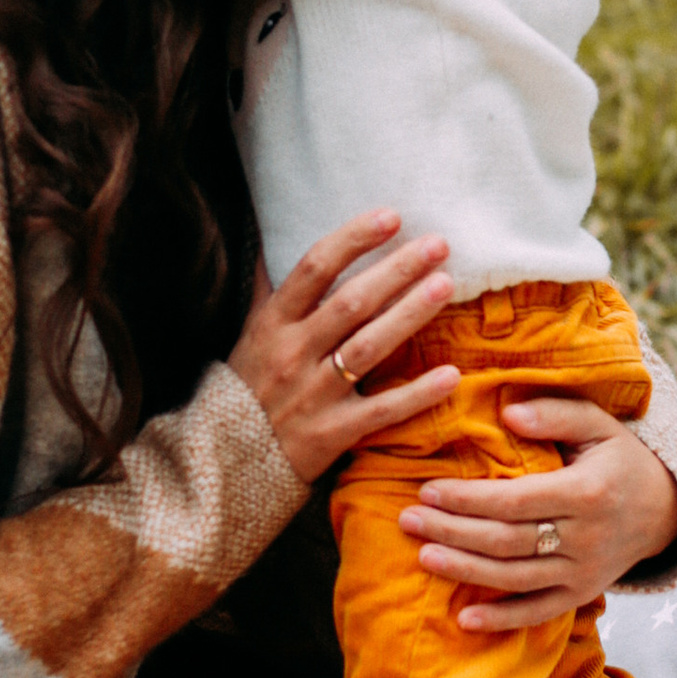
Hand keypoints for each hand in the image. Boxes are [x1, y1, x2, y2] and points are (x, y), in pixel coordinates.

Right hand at [227, 213, 457, 486]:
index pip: (314, 269)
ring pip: (368, 348)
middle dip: (397, 270)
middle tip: (438, 246)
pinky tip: (450, 374)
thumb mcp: (250, 332)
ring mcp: (313, 395)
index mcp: (273, 323)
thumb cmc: (248, 387)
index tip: (391, 216)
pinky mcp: (332, 433)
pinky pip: (381, 410)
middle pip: (351, 303)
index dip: (353, 239)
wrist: (225, 461)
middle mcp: (293, 353)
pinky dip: (416, 394)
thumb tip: (273, 234)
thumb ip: (268, 286)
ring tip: (445, 286)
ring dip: (409, 315)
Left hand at [398, 394, 676, 631]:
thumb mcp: (598, 423)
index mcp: (589, 492)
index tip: (427, 489)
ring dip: (466, 570)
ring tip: (423, 556)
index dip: (468, 499)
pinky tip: (463, 619)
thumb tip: (508, 414)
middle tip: (407, 520)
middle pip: (507, 540)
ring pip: (515, 577)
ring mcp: (584, 572)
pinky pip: (538, 612)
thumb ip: (555, 413)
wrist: (664, 510)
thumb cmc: (619, 458)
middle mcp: (587, 537)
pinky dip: (502, 620)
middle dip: (453, 531)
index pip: (516, 500)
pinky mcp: (581, 594)